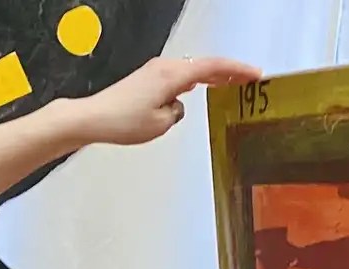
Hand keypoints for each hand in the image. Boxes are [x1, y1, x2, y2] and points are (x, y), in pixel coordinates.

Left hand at [66, 55, 261, 146]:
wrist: (93, 118)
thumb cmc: (122, 121)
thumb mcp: (160, 123)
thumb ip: (177, 112)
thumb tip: (178, 106)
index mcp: (173, 74)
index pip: (214, 68)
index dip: (237, 71)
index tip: (255, 75)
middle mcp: (165, 67)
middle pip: (204, 65)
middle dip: (228, 72)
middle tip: (249, 80)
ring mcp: (155, 71)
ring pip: (191, 70)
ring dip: (211, 76)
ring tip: (230, 84)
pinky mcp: (146, 79)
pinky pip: (178, 77)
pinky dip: (194, 80)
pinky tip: (198, 87)